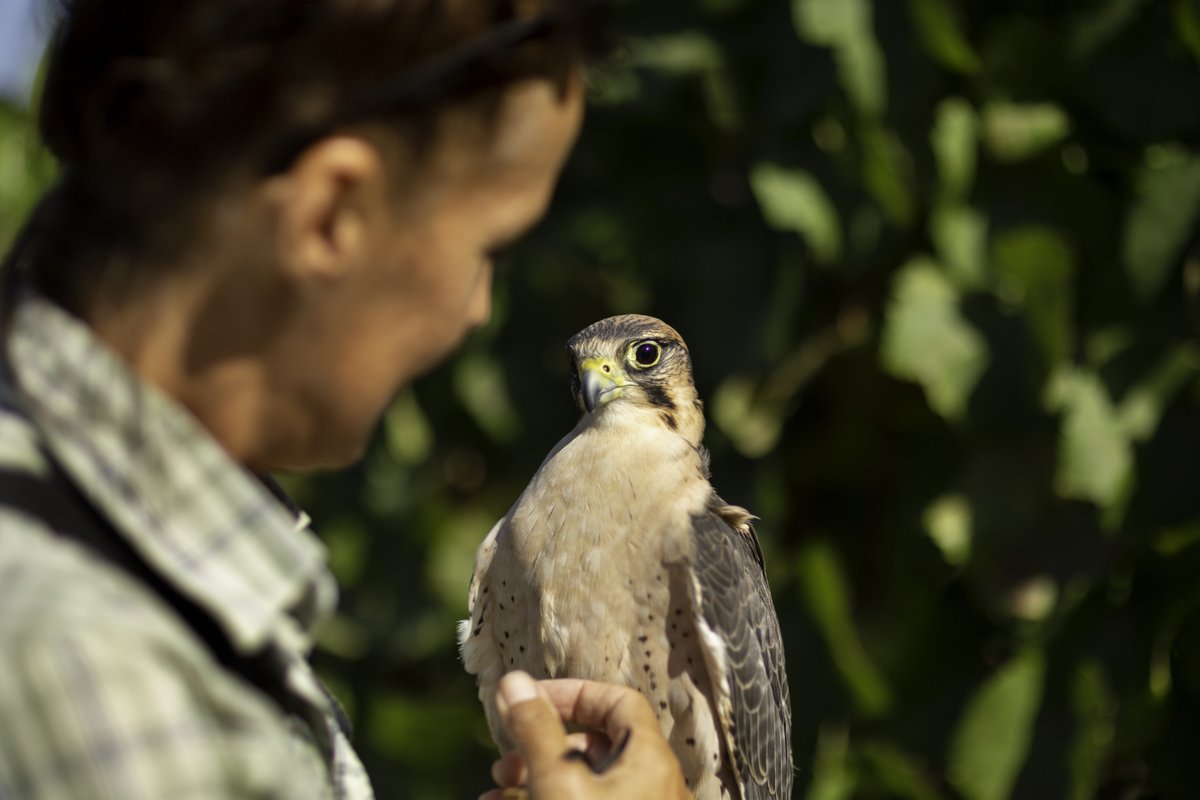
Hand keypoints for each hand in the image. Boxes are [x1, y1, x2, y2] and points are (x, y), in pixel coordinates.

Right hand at [479, 671, 689, 799]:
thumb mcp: (558, 782)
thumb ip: (535, 730)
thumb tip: (513, 680)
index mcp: (649, 760)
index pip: (619, 701)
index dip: (573, 693)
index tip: (530, 699)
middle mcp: (650, 786)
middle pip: (596, 745)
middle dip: (542, 743)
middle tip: (505, 757)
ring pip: (582, 782)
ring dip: (535, 776)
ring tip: (495, 786)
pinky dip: (544, 799)